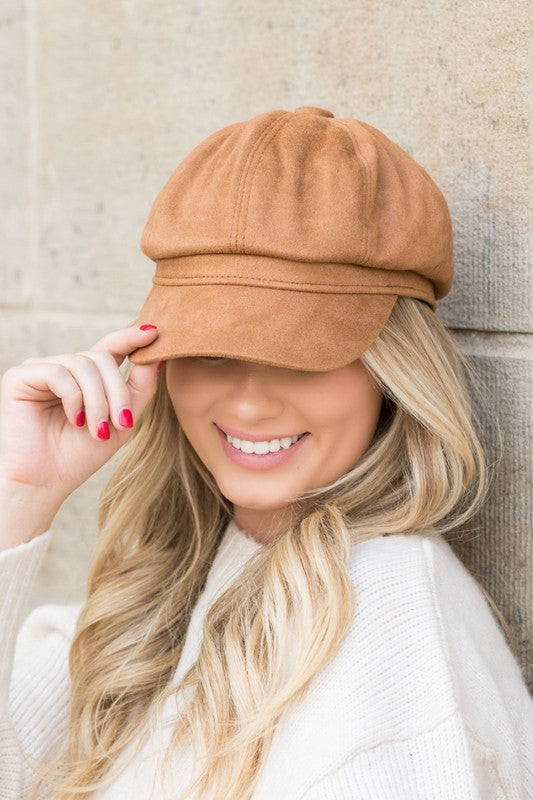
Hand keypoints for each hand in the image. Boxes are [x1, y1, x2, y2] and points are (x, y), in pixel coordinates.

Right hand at [0, 324, 161, 511]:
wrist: (46, 483)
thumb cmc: (81, 455)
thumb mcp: (122, 420)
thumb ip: (140, 388)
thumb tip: (157, 357)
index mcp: (85, 377)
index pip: (110, 347)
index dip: (130, 337)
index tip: (154, 332)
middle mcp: (62, 368)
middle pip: (101, 357)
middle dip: (117, 391)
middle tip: (121, 423)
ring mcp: (39, 369)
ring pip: (83, 365)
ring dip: (98, 400)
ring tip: (97, 430)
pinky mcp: (19, 376)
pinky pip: (59, 373)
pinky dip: (74, 398)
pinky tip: (74, 421)